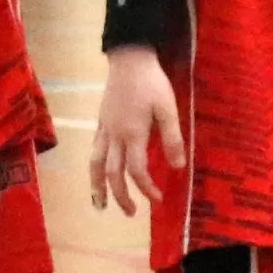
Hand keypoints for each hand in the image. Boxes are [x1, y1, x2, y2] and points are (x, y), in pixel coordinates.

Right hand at [87, 45, 179, 215]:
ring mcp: (105, 129)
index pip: (136, 170)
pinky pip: (94, 150)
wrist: (129, 59)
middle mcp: (115, 135)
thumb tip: (177, 167)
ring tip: (100, 204)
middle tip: (130, 213)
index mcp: (132, 134)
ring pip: (96, 163)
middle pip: (113, 173)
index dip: (146, 187)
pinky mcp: (101, 121)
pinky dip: (95, 167)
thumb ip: (172, 138)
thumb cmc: (151, 82)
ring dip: (97, 186)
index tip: (157, 198)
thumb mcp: (168, 108)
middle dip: (121, 195)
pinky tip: (98, 172)